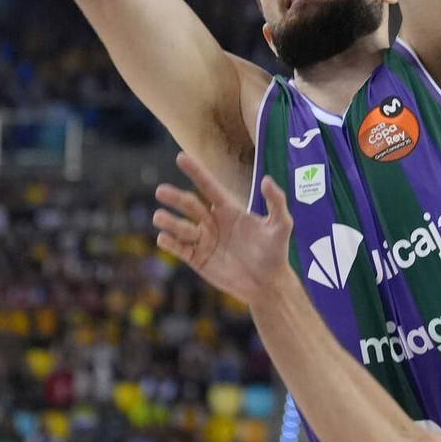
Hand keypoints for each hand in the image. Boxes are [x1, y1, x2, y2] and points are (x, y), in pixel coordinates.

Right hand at [154, 150, 293, 305]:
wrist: (267, 284)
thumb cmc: (275, 252)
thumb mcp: (281, 225)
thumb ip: (276, 201)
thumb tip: (267, 179)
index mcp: (229, 209)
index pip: (209, 186)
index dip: (196, 172)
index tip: (181, 157)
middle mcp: (213, 221)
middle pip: (190, 205)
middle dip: (175, 197)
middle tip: (161, 191)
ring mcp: (204, 240)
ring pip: (181, 227)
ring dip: (169, 221)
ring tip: (159, 217)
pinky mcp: (198, 259)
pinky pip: (180, 249)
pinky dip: (170, 243)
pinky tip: (163, 238)